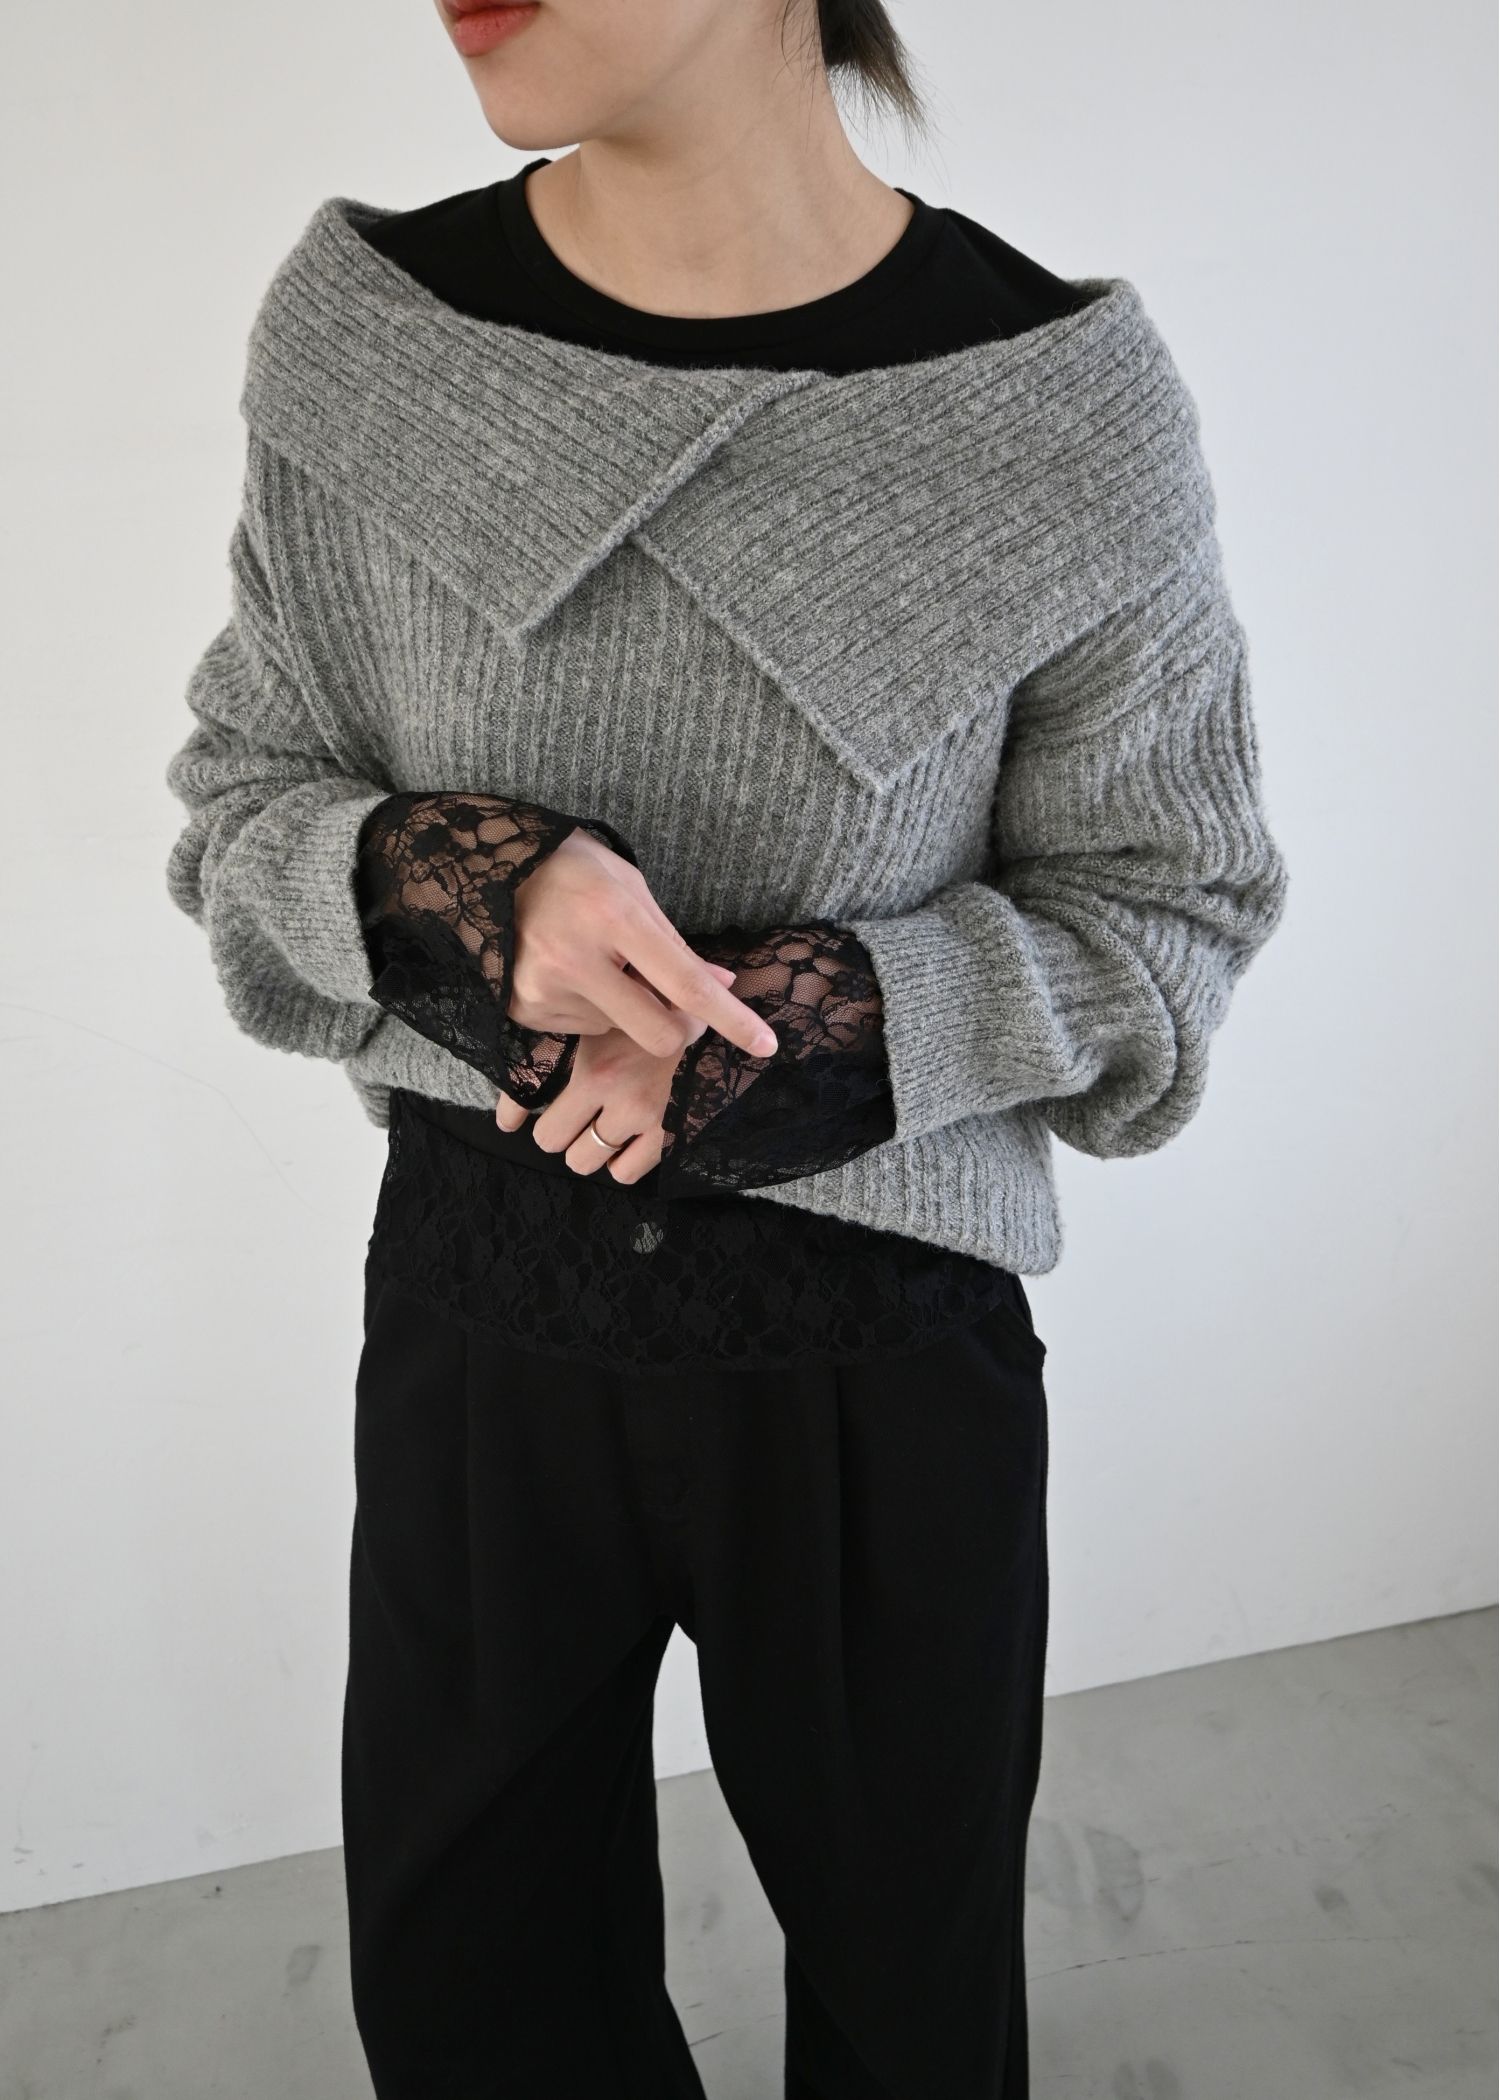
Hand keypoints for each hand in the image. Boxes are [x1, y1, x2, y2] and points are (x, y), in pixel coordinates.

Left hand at [495, 962, 737, 1180]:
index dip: (540, 1128)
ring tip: (595, 1126)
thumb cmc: (621, 1013)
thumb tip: (503, 1124)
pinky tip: (619, 1141)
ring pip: (604, 1166)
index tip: (542, 1114)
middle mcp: (625, 1103)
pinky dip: (623, 1162)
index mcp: (595, 1077)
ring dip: (593, 1150)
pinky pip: (638, 1166)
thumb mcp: (576, 1031)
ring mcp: (653, 1117)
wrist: (678, 1004)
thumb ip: (536, 1070)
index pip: (550, 1135)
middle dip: (566, 1139)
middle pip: (573, 1157)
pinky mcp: (671, 1122)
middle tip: (574, 1115)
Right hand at [511, 828, 779, 1061]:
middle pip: (656, 1032)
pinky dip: (588, 1008)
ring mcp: (545, 989)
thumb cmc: (575, 873)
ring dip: (621, 1007)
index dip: (731, 1019)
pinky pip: (581, 1030)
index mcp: (614, 917)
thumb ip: (675, 944)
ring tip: (593, 961)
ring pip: (618, 1031)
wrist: (487, 871)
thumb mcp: (631, 890)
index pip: (686, 983)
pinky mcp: (523, 1010)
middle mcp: (576, 958)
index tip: (767, 1045)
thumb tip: (722, 985)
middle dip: (675, 1027)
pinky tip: (567, 972)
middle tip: (668, 999)